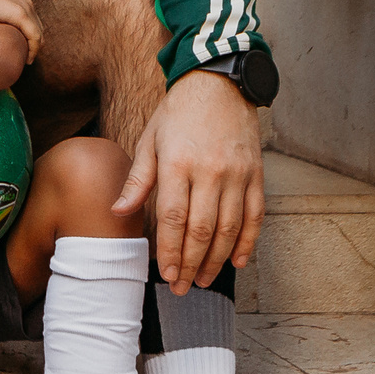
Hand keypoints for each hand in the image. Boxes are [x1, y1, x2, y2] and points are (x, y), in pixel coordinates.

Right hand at [0, 0, 41, 63]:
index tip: (21, 52)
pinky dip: (33, 50)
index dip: (29, 37)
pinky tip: (26, 61)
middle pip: (38, 28)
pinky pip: (35, 37)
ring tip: (25, 62)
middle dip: (33, 45)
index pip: (31, 21)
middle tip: (25, 59)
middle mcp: (25, 2)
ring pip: (39, 34)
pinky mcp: (21, 14)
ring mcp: (25, 7)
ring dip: (34, 49)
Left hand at [115, 70, 266, 290]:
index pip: (174, 218)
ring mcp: (236, 174)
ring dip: (218, 259)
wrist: (218, 85)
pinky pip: (255, 215)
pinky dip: (248, 241)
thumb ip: (137, 180)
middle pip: (202, 230)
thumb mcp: (148, 141)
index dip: (171, 251)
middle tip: (183, 288)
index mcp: (177, 164)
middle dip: (192, 264)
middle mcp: (209, 172)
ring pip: (230, 228)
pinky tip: (238, 261)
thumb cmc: (176, 114)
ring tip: (205, 280)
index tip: (167, 275)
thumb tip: (118, 213)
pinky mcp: (255, 173)